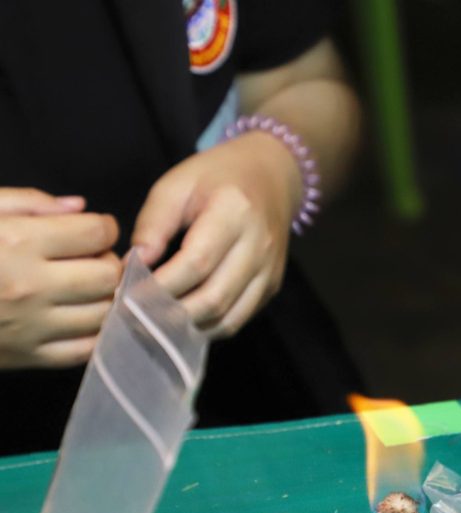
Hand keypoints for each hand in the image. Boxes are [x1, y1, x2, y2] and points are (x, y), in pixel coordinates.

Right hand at [0, 188, 120, 367]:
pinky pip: (84, 350)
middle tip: (91, 257)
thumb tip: (79, 207)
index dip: (103, 226)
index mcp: (17, 243)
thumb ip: (28, 203)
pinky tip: (81, 317)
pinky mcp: (25, 358)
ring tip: (86, 286)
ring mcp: (30, 327)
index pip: (96, 233)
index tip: (94, 228)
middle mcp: (30, 287)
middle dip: (108, 261)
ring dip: (105, 296)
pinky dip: (94, 334)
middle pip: (108, 274)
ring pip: (103, 313)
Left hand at [132, 132, 301, 338]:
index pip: (196, 262)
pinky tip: (182, 322)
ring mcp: (270, 270)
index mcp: (235, 211)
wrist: (270, 176)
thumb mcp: (176, 185)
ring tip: (154, 326)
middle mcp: (260, 245)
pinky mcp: (272, 286)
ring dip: (188, 328)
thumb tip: (136, 265)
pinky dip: (208, 327)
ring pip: (228, 317)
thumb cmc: (216, 177)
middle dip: (170, 315)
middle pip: (214, 297)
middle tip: (136, 319)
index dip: (160, 285)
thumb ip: (153, 223)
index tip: (128, 295)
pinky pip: (238, 319)